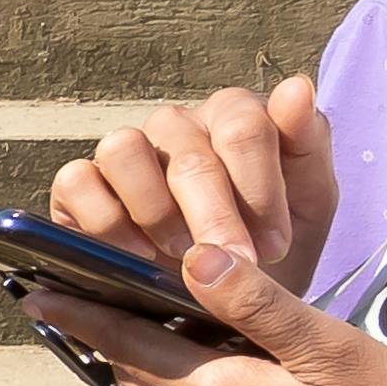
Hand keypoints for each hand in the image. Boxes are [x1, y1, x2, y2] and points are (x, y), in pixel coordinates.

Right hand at [51, 74, 339, 288]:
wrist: (228, 299)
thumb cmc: (269, 245)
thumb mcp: (310, 202)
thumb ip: (309, 144)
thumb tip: (297, 86)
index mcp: (233, 117)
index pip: (244, 125)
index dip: (259, 190)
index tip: (275, 247)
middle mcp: (176, 126)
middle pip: (188, 153)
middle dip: (215, 217)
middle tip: (232, 263)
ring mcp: (126, 152)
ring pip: (123, 149)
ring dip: (155, 211)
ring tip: (181, 256)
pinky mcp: (80, 185)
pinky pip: (76, 181)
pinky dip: (104, 219)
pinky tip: (135, 255)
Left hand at [91, 218, 386, 385]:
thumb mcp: (329, 347)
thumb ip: (257, 303)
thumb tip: (192, 259)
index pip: (128, 342)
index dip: (81, 313)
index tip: (32, 293)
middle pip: (138, 374)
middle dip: (105, 336)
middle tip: (69, 300)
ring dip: (144, 363)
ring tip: (130, 324)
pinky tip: (203, 367)